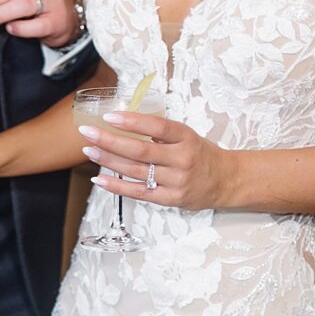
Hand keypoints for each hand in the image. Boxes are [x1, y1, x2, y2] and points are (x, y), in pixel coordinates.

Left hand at [77, 112, 232, 209]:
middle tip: (88, 132)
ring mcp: (176, 181)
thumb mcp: (187, 136)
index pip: (157, 127)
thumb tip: (124, 123)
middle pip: (140, 151)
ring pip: (136, 171)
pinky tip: (99, 179)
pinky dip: (117, 186)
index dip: (132, 122)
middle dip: (110, 141)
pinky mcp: (170, 199)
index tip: (109, 116)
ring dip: (108, 161)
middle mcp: (182, 159)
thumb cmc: (201, 155)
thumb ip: (161, 133)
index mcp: (186, 138)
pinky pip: (139, 193)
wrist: (226, 181)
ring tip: (90, 151)